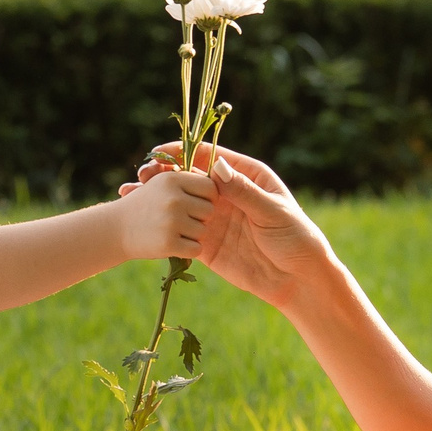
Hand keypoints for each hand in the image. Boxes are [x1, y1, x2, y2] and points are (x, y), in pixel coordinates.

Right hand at [112, 167, 213, 260]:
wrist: (110, 231)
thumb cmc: (142, 206)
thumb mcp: (163, 186)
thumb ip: (193, 179)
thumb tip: (223, 167)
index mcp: (173, 178)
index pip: (210, 186)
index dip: (205, 196)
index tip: (191, 202)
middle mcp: (173, 197)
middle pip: (209, 210)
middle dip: (198, 217)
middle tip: (176, 218)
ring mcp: (170, 221)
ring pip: (203, 231)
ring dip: (191, 235)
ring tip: (170, 230)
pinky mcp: (167, 243)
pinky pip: (196, 249)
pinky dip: (187, 251)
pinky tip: (173, 245)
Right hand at [122, 142, 331, 309]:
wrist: (298, 279)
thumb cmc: (295, 238)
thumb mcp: (271, 212)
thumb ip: (244, 192)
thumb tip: (217, 169)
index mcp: (247, 176)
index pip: (211, 158)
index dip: (185, 153)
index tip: (160, 151)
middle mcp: (229, 194)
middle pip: (191, 179)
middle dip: (164, 175)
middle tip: (142, 176)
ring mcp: (218, 219)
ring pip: (184, 205)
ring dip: (159, 200)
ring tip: (133, 195)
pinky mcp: (210, 243)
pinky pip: (185, 232)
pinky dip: (166, 227)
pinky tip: (146, 224)